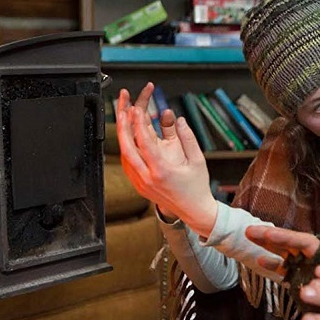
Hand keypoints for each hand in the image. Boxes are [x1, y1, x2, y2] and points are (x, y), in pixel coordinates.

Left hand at [116, 83, 218, 235]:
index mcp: (162, 171)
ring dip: (123, 137)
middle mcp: (148, 178)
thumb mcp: (197, 160)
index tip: (136, 109)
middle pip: (127, 149)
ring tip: (124, 120)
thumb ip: (187, 137)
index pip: (145, 143)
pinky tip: (128, 138)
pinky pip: (127, 164)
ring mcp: (141, 183)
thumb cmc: (197, 187)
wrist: (194, 210)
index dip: (138, 124)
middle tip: (122, 110)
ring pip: (124, 156)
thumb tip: (177, 119)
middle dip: (123, 127)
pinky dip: (126, 149)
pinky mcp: (139, 186)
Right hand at [245, 224, 319, 275]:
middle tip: (250, 230)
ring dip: (266, 244)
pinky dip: (272, 264)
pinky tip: (259, 260)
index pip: (303, 241)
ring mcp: (303, 264)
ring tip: (249, 235)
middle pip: (288, 242)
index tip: (269, 233)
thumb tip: (314, 285)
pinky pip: (282, 268)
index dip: (285, 237)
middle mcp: (310, 255)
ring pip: (282, 251)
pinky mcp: (298, 276)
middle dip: (269, 235)